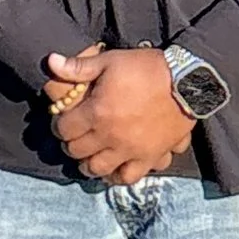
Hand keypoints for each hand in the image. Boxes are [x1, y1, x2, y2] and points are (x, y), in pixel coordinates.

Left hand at [47, 47, 192, 184]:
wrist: (187, 81)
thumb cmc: (146, 68)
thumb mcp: (110, 61)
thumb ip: (78, 67)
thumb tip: (51, 62)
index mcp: (97, 113)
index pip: (64, 129)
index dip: (59, 125)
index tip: (63, 120)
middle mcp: (110, 137)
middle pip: (77, 151)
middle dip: (71, 144)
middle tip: (75, 137)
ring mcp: (130, 150)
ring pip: (99, 169)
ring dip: (89, 165)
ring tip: (90, 157)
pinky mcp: (150, 156)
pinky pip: (129, 176)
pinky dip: (118, 176)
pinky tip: (115, 169)